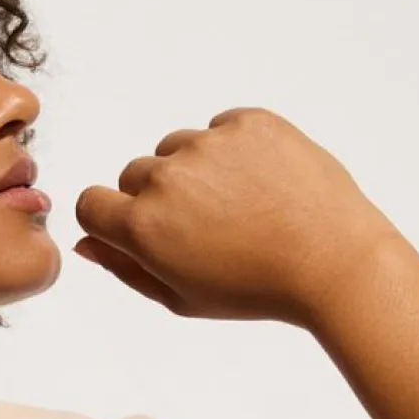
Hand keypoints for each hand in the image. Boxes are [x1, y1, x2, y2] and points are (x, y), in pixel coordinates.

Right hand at [71, 106, 394, 326]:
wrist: (330, 259)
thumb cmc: (254, 289)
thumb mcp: (180, 296)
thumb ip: (125, 268)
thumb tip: (88, 243)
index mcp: (142, 226)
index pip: (91, 204)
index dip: (110, 220)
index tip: (140, 231)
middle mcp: (166, 178)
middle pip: (133, 175)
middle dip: (154, 197)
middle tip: (200, 226)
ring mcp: (208, 144)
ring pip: (175, 148)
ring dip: (191, 170)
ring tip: (234, 203)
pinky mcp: (247, 122)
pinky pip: (219, 128)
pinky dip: (230, 150)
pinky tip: (257, 183)